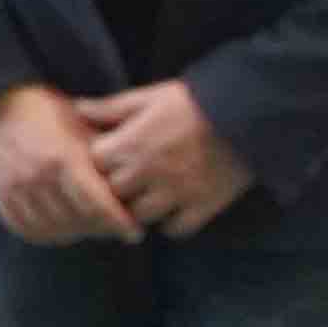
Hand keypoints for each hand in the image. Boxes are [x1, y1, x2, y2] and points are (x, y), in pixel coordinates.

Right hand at [0, 80, 137, 245]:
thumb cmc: (47, 110)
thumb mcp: (82, 125)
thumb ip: (105, 157)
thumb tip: (135, 184)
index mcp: (61, 157)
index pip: (97, 205)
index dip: (120, 223)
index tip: (135, 232)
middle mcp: (35, 177)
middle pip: (78, 221)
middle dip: (101, 229)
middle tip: (117, 229)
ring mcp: (14, 189)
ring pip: (53, 230)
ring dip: (77, 233)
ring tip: (92, 228)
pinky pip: (27, 229)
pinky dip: (48, 234)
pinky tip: (63, 227)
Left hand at [74, 80, 253, 237]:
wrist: (249, 112)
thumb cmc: (195, 101)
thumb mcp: (149, 97)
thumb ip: (111, 108)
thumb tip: (77, 108)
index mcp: (131, 144)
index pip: (93, 165)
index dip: (98, 163)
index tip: (107, 159)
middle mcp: (148, 172)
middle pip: (113, 195)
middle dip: (115, 189)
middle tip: (125, 182)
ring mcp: (175, 192)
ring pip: (140, 217)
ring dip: (140, 210)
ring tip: (147, 198)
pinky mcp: (203, 205)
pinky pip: (176, 229)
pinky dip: (171, 225)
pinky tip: (174, 211)